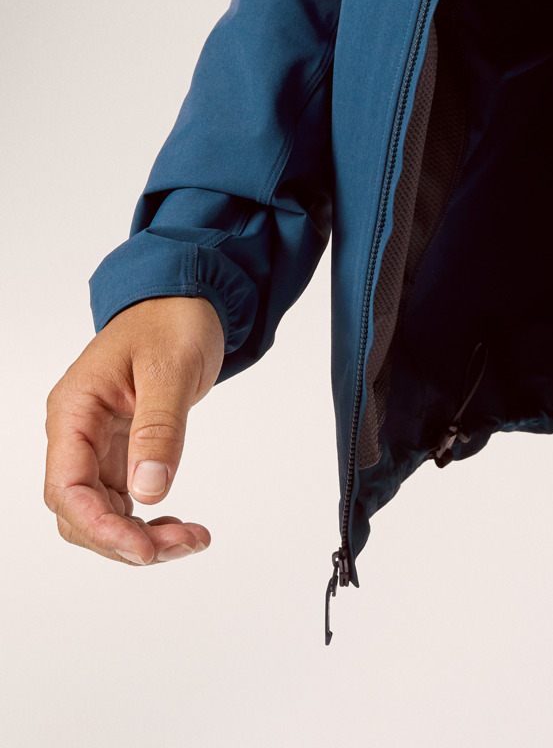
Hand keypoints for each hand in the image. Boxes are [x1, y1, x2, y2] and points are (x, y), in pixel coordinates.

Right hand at [43, 296, 224, 565]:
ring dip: (141, 537)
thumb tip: (149, 492)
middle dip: (126, 540)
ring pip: (101, 513)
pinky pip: (122, 500)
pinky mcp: (120, 449)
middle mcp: (77, 433)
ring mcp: (96, 444)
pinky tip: (180, 526)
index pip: (67, 488)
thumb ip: (159, 428)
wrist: (185, 296)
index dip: (100, 528)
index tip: (143, 549)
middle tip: (185, 543)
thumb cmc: (173, 319)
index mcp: (74, 410)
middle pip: (80, 512)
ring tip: (192, 538)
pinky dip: (149, 519)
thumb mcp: (171, 368)